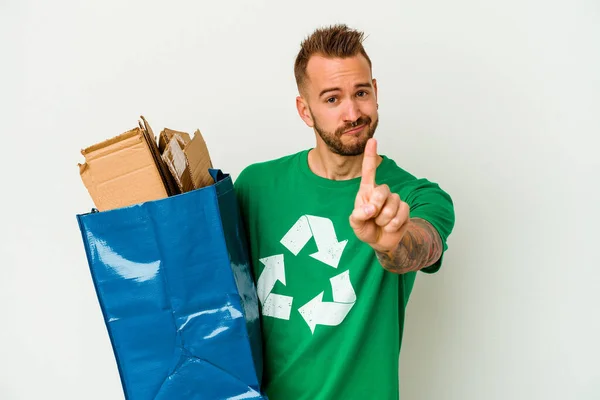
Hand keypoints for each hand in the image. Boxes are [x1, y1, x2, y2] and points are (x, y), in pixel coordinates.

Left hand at [349, 138, 409, 252]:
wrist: (381, 242)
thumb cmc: (366, 229)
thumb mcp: (356, 224)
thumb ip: (358, 216)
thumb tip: (371, 209)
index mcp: (367, 191)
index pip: (369, 171)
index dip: (370, 155)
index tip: (372, 140)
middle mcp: (381, 192)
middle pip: (382, 191)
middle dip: (376, 207)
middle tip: (373, 216)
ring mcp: (394, 199)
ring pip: (391, 206)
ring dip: (384, 220)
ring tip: (380, 223)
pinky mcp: (404, 209)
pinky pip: (401, 214)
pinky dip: (393, 225)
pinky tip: (390, 227)